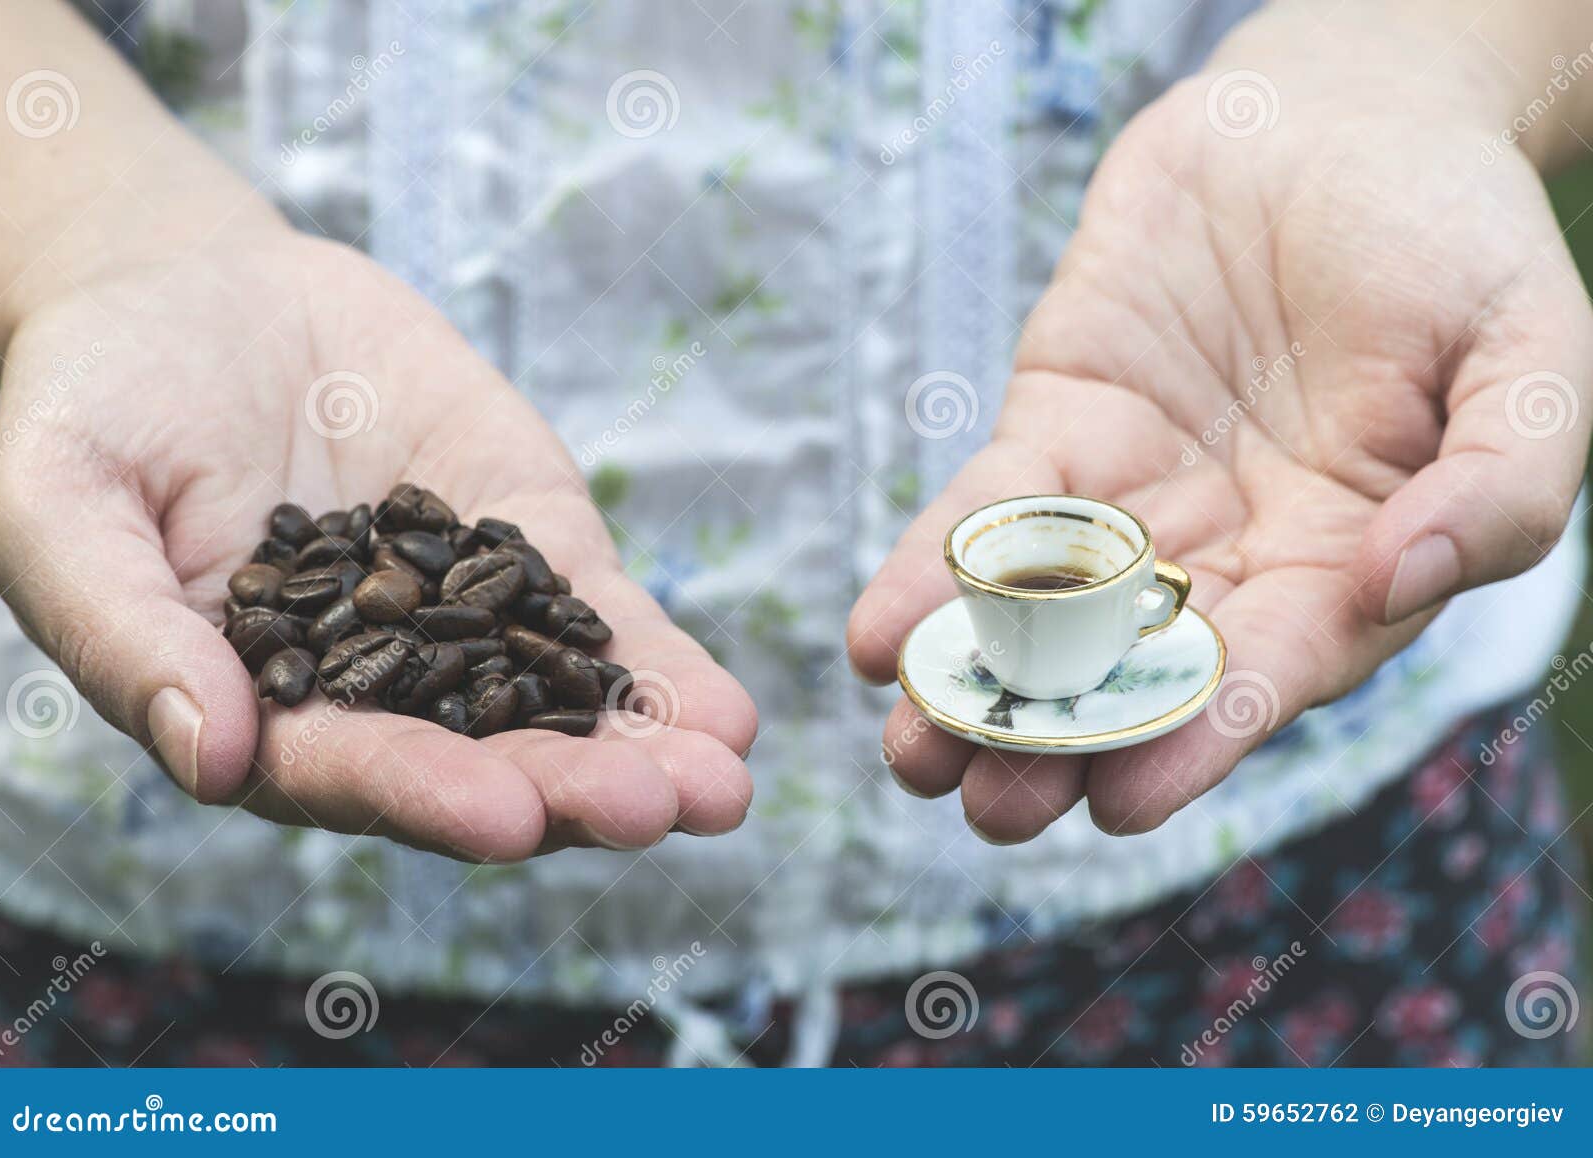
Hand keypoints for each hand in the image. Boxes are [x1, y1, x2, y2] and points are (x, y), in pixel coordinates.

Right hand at [0, 232, 755, 858]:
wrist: (198, 295)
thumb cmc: (98, 404)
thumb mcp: (57, 500)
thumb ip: (122, 629)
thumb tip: (212, 758)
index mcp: (261, 710)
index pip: (347, 771)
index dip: (424, 795)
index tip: (508, 818)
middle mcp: (376, 690)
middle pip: (482, 761)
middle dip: (575, 790)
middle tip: (665, 809)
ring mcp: (465, 621)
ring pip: (561, 705)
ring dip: (646, 748)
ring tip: (724, 782)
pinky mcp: (530, 546)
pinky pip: (602, 615)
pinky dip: (659, 661)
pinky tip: (726, 711)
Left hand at [849, 66, 1591, 840]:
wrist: (1339, 120)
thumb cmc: (1454, 237)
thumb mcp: (1528, 351)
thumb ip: (1500, 481)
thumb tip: (1399, 579)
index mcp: (1347, 568)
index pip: (1269, 674)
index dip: (1198, 737)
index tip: (1124, 801)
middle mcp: (1233, 558)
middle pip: (1135, 675)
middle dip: (1058, 745)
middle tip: (986, 810)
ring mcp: (1137, 502)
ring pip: (1045, 618)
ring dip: (974, 689)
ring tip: (911, 753)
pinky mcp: (1057, 434)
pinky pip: (988, 515)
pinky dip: (930, 569)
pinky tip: (876, 635)